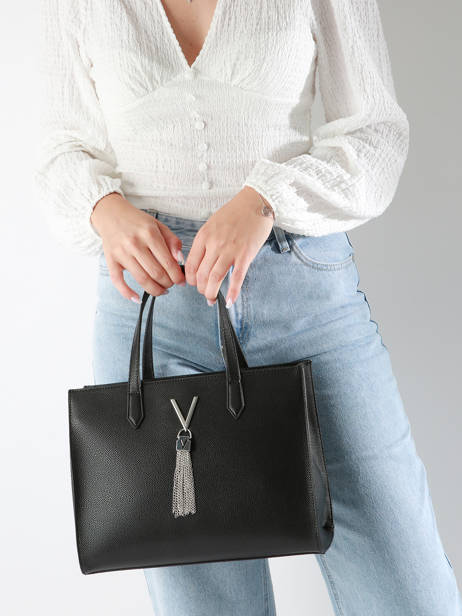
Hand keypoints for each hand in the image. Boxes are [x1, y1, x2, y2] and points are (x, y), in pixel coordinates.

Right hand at [90, 192, 185, 302]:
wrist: (111, 213)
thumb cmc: (137, 221)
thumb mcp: (158, 225)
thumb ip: (172, 241)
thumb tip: (180, 260)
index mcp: (149, 234)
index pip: (168, 262)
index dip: (177, 275)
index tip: (181, 281)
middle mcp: (135, 243)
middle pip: (156, 273)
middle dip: (168, 283)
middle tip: (172, 284)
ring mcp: (121, 253)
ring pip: (141, 279)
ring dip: (155, 290)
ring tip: (162, 290)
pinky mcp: (111, 260)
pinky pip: (118, 281)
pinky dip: (128, 293)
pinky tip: (137, 299)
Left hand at [184, 186, 274, 306]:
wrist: (256, 202)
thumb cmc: (235, 213)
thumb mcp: (212, 225)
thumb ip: (205, 242)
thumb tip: (199, 262)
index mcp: (203, 237)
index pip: (190, 265)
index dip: (189, 279)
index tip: (193, 284)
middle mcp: (214, 244)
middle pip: (201, 274)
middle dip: (200, 288)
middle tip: (204, 293)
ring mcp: (230, 250)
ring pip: (216, 278)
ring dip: (212, 292)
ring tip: (212, 299)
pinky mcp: (245, 255)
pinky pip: (237, 277)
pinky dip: (233, 292)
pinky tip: (229, 301)